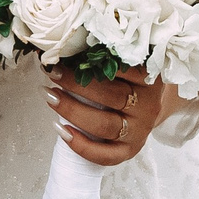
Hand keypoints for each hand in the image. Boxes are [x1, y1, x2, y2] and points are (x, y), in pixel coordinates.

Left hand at [45, 64, 175, 167]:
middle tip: (52, 73)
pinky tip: (60, 130)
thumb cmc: (129, 80)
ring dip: (73, 111)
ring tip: (49, 97)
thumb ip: (104, 54)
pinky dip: (82, 146)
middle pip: (112, 96)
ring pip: (105, 125)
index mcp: (149, 79)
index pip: (123, 68)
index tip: (65, 54)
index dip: (92, 61)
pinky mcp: (130, 150)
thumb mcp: (126, 63)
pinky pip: (106, 155)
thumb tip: (62, 43)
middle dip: (77, 84)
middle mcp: (147, 105)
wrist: (147, 108)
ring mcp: (140, 130)